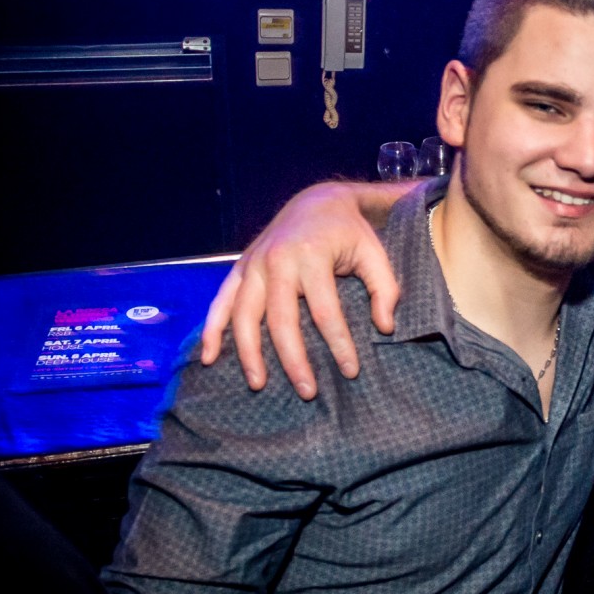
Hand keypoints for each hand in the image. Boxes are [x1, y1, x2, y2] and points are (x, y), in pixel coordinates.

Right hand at [200, 182, 399, 399]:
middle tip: (307, 392)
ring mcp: (253, 264)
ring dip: (248, 352)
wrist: (316, 200)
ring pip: (243, 315)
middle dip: (293, 359)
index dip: (339, 344)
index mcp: (312, 255)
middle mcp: (276, 260)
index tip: (351, 371)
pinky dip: (211, 329)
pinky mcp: (240, 268)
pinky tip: (208, 357)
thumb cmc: (349, 233)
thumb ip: (385, 289)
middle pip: (280, 320)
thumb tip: (384, 327)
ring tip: (259, 384)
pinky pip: (220, 301)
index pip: (325, 311)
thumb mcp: (375, 253)